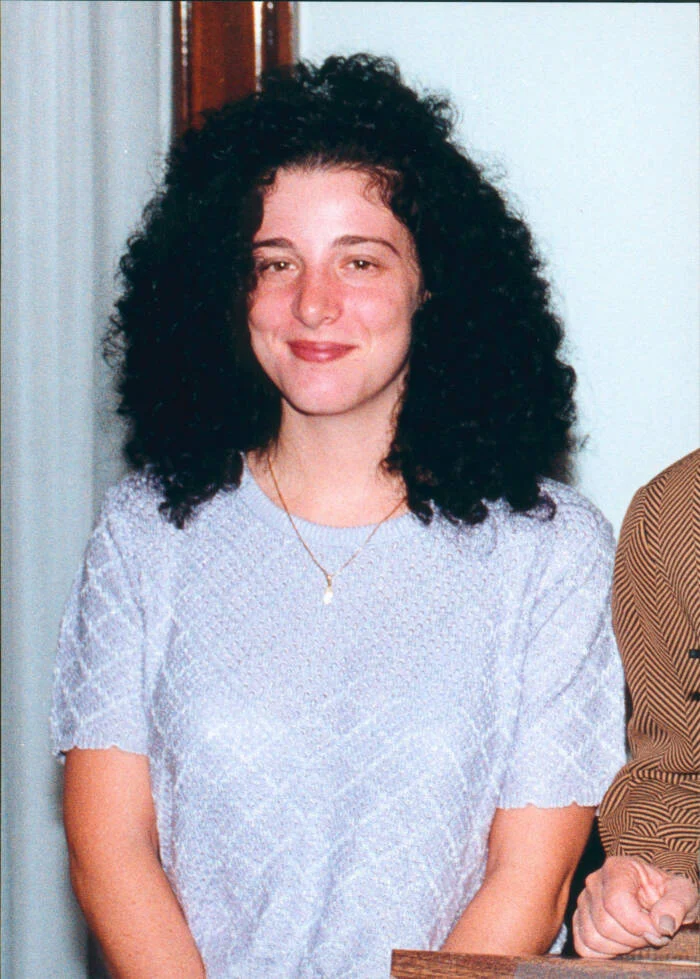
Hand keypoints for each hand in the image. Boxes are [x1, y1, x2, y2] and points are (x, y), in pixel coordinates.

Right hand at [573, 855, 698, 957]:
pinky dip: (604, 953)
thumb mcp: (683, 893)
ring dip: (620, 947)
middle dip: (633, 938)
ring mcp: (584, 901)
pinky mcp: (580, 920)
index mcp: (617, 868)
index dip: (638, 925)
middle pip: (604, 923)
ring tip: (636, 938)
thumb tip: (661, 924)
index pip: (616, 903)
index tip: (658, 931)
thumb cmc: (668, 894)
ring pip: (592, 937)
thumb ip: (676, 904)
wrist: (659, 900)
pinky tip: (621, 944)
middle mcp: (595, 881)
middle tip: (650, 935)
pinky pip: (584, 946)